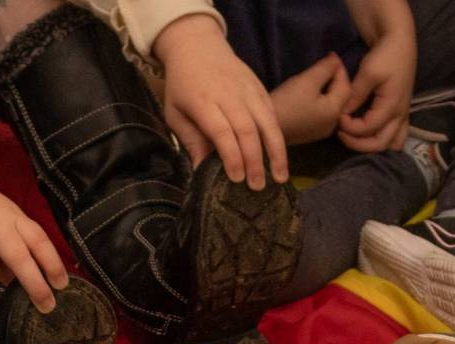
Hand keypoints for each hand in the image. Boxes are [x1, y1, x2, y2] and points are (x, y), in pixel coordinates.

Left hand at [155, 14, 288, 188]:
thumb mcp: (174, 112)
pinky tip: (279, 157)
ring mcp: (248, 90)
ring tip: (280, 176)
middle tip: (258, 186)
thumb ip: (190, 140)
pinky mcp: (260, 88)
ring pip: (267, 122)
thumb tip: (201, 172)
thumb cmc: (183, 85)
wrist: (197, 46)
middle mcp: (229, 96)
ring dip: (276, 151)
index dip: (232, 156)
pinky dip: (278, 137)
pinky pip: (273, 115)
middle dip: (255, 160)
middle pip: (247, 130)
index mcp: (203, 102)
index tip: (236, 178)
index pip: (222, 132)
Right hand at [270, 54, 352, 145]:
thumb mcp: (307, 81)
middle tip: (328, 65)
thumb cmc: (287, 102)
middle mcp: (334, 124)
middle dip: (337, 80)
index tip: (331, 55)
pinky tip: (314, 94)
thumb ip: (325, 69)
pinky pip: (323, 113)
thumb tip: (336, 60)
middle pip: (342, 98)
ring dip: (330, 90)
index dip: (340, 69)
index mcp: (335, 111)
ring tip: (321, 76)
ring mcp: (322, 131)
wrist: (265, 129)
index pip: (346, 86)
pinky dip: (323, 100)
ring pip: (333, 106)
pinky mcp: (311, 133)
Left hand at [336, 25, 415, 151]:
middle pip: (380, 144)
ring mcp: (403, 115)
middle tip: (341, 134)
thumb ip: (355, 95)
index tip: (337, 117)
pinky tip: (367, 135)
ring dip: (373, 146)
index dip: (350, 127)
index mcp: (392, 106)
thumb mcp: (368, 72)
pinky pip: (395, 136)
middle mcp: (400, 115)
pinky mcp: (401, 112)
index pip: (368, 128)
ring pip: (391, 144)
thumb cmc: (385, 55)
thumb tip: (342, 114)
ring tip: (355, 138)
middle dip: (358, 144)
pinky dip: (382, 140)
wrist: (400, 42)